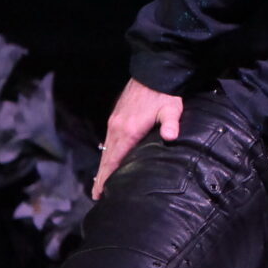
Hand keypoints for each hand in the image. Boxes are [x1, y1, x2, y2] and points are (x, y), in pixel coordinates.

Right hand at [90, 78, 182, 198]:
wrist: (153, 72)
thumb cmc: (164, 93)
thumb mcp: (171, 108)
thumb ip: (170, 123)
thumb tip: (172, 136)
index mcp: (128, 130)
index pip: (114, 160)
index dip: (106, 177)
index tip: (99, 193)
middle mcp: (117, 128)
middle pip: (106, 158)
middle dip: (100, 177)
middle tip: (95, 195)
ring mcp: (115, 122)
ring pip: (107, 149)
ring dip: (103, 166)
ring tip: (100, 183)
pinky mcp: (117, 117)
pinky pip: (109, 141)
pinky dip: (107, 154)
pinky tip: (109, 160)